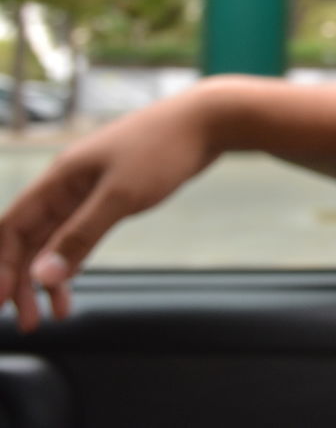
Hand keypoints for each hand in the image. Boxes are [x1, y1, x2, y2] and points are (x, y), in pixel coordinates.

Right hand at [0, 84, 222, 330]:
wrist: (207, 121)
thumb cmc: (163, 149)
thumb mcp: (120, 195)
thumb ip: (80, 236)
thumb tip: (42, 276)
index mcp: (59, 179)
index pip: (11, 227)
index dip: (1, 266)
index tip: (1, 305)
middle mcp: (67, 184)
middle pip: (29, 238)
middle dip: (23, 281)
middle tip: (31, 321)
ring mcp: (90, 188)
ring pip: (55, 238)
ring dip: (49, 275)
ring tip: (55, 313)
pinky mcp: (113, 193)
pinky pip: (79, 231)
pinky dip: (74, 258)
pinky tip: (74, 283)